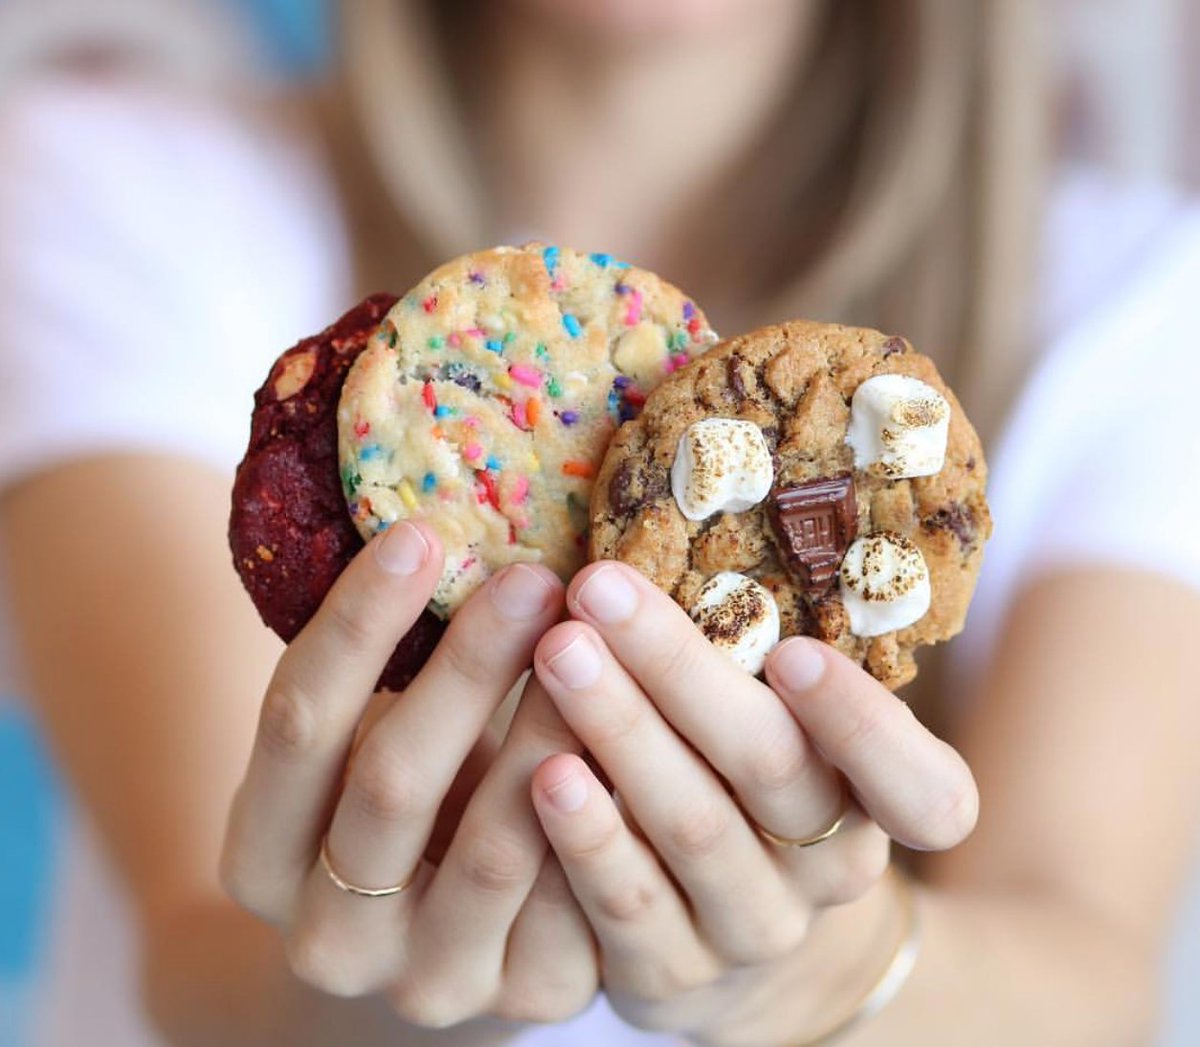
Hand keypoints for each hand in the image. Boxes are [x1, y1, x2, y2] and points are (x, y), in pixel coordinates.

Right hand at [221, 522, 597, 1028]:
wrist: (452, 934)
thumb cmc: (410, 798)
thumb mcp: (373, 741)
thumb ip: (390, 671)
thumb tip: (445, 525)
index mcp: (260, 859)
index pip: (297, 726)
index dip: (355, 624)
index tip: (419, 532)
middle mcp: (327, 938)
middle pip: (393, 781)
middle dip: (468, 664)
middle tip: (533, 575)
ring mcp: (427, 981)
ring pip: (494, 844)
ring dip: (551, 728)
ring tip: (597, 641)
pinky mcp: (526, 996)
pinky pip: (575, 897)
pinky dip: (608, 806)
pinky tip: (647, 727)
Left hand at [528, 561, 977, 1044]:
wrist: (733, 930)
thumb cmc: (758, 786)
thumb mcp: (795, 732)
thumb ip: (765, 660)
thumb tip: (683, 527)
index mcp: (882, 804)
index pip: (922, 791)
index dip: (863, 726)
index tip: (792, 653)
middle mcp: (831, 870)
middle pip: (771, 769)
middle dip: (680, 670)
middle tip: (602, 588)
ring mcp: (753, 928)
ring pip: (692, 828)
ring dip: (619, 732)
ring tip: (558, 654)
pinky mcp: (672, 973)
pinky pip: (627, 904)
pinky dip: (586, 834)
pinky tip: (540, 773)